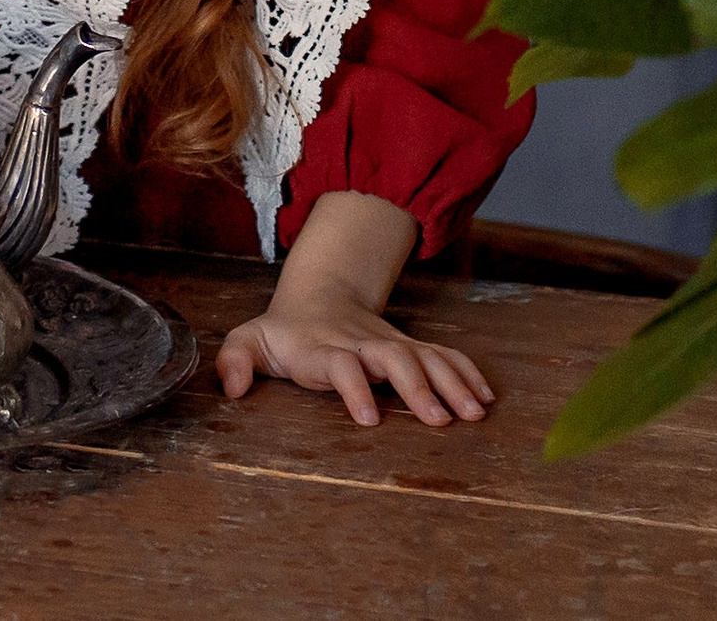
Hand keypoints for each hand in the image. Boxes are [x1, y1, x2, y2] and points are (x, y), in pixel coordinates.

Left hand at [216, 279, 494, 427]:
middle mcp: (362, 342)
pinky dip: (466, 372)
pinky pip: (443, 355)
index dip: (355, 388)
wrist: (319, 295)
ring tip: (474, 413)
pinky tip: (485, 396)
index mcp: (323, 346)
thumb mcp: (250, 340)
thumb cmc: (285, 332)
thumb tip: (231, 390)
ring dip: (451, 382)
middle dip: (418, 387)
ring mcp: (390, 341)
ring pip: (425, 356)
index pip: (340, 364)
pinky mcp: (410, 345)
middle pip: (393, 357)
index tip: (370, 419)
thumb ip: (234, 360)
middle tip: (440, 421)